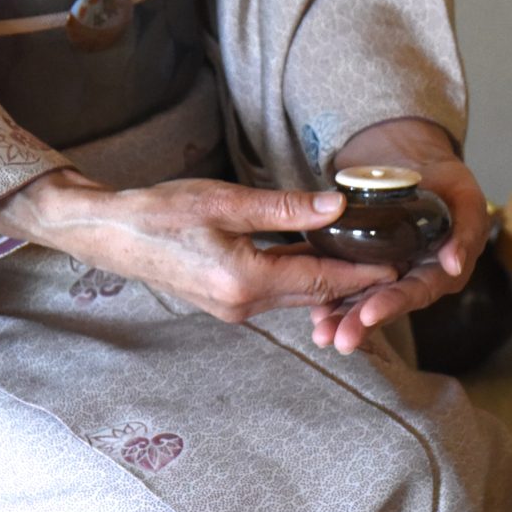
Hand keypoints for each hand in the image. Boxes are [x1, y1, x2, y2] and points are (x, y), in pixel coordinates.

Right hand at [0, 169, 398, 321]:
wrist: (112, 234)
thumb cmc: (161, 212)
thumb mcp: (225, 202)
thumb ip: (286, 208)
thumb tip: (338, 207)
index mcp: (246, 281)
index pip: (322, 279)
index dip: (363, 273)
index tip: (399, 266)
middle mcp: (243, 305)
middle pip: (315, 295)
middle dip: (355, 283)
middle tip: (395, 264)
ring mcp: (233, 310)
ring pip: (297, 297)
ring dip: (330, 283)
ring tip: (366, 261)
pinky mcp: (225, 303)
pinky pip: (276, 295)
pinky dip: (301, 280)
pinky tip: (315, 261)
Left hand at [309, 119, 488, 353]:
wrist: (411, 161)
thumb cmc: (444, 181)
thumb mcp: (465, 197)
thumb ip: (467, 228)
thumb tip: (455, 264)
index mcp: (441, 270)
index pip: (417, 292)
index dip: (393, 304)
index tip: (370, 314)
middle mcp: (413, 279)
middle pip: (386, 304)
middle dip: (362, 323)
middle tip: (340, 338)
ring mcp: (385, 275)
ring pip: (362, 300)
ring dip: (342, 319)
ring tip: (321, 333)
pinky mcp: (361, 266)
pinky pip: (344, 284)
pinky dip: (329, 297)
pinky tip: (313, 312)